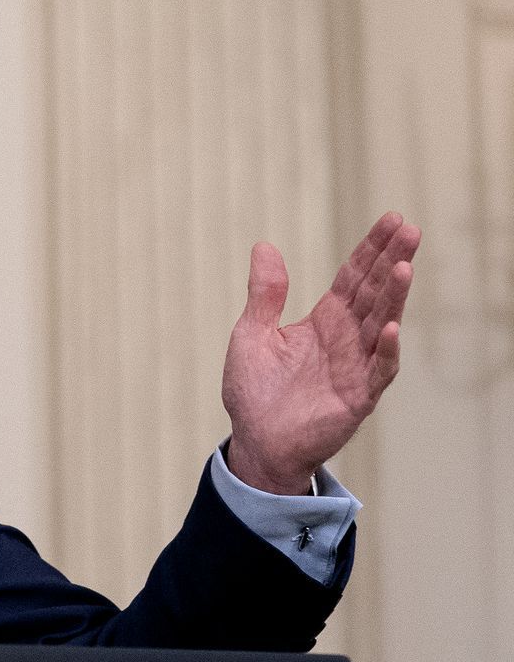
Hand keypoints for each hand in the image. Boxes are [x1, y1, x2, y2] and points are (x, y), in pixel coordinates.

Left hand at [222, 213, 419, 493]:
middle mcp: (346, 339)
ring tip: (404, 267)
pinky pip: (376, 370)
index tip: (392, 220)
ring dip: (393, 297)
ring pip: (381, 324)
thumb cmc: (255, 391)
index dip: (372, 250)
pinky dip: (384, 349)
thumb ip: (265, 293)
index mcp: (325, 321)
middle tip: (409, 229)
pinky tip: (389, 326)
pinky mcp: (357, 397)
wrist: (256, 441)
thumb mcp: (252, 333)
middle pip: (374, 293)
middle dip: (392, 261)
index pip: (354, 278)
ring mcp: (356, 366)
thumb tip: (265, 246)